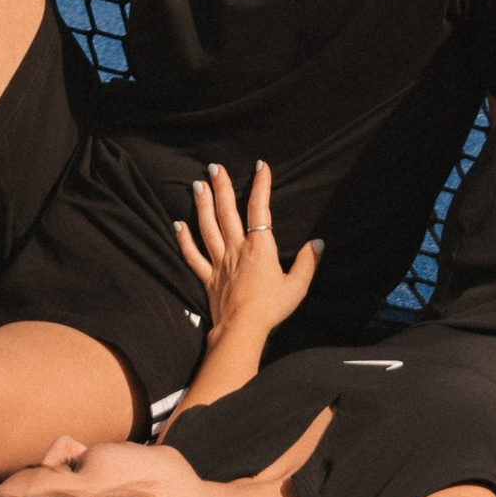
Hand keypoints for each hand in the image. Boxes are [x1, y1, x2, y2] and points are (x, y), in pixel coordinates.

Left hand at [175, 162, 317, 346]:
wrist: (242, 329)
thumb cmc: (271, 308)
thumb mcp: (297, 286)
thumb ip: (307, 263)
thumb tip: (318, 243)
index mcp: (259, 247)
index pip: (260, 209)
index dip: (261, 186)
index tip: (260, 166)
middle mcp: (236, 249)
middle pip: (226, 212)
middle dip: (221, 187)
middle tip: (214, 167)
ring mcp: (219, 262)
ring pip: (207, 227)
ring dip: (202, 205)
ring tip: (197, 185)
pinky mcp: (208, 278)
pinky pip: (193, 255)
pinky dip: (184, 239)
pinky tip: (178, 225)